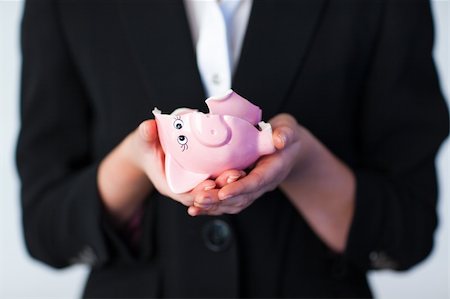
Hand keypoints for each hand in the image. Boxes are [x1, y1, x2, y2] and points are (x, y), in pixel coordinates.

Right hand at [98, 119, 244, 221]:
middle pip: (206, 194)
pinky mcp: (205, 177)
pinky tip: (244, 167)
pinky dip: (230, 178)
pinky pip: (219, 181)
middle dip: (220, 187)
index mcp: (170, 185)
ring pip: (215, 189)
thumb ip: (146, 135)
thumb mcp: (144, 141)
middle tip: (235, 175)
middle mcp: (186, 188)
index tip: (210, 183)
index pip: (187, 195)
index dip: (199, 191)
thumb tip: (148, 126)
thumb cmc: (147, 147)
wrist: (149, 150)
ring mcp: (196, 184)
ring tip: (242, 172)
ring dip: (229, 184)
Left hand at [188, 113, 302, 215]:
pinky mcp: (243, 189)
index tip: (223, 192)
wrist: (288, 148)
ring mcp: (252, 189)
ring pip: (233, 203)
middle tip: (200, 199)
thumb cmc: (285, 137)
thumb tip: (280, 140)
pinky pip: (228, 201)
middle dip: (220, 200)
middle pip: (241, 197)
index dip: (239, 188)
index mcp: (273, 170)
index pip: (256, 182)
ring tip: (195, 206)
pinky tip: (196, 208)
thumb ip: (285, 134)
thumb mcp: (288, 131)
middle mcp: (262, 184)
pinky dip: (213, 206)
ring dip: (214, 206)